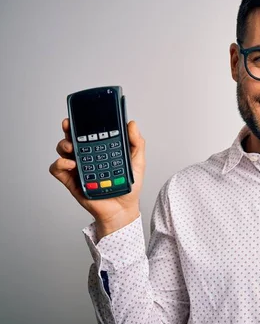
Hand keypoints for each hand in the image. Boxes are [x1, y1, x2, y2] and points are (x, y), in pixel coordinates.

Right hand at [49, 118, 145, 238]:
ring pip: (62, 150)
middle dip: (68, 129)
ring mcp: (78, 168)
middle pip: (72, 137)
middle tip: (69, 125)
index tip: (82, 114)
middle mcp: (87, 156)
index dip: (84, 122)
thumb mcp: (137, 162)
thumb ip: (136, 143)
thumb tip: (131, 124)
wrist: (123, 209)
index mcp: (101, 149)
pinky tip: (70, 164)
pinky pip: (57, 169)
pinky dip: (60, 164)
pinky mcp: (71, 181)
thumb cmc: (129, 186)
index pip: (89, 132)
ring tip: (72, 148)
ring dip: (64, 145)